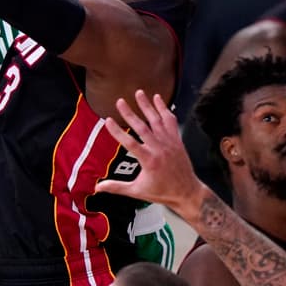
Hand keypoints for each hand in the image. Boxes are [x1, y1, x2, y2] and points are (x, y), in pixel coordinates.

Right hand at [96, 90, 206, 214]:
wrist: (187, 192)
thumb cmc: (162, 192)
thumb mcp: (137, 191)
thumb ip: (117, 187)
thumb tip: (98, 187)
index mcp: (149, 161)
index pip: (130, 143)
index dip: (117, 132)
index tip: (108, 120)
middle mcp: (160, 149)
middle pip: (143, 127)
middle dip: (130, 113)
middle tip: (120, 101)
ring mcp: (170, 143)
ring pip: (157, 121)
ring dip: (147, 106)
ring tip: (139, 92)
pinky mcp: (177, 140)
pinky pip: (170, 121)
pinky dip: (164, 109)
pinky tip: (157, 98)